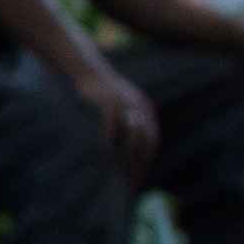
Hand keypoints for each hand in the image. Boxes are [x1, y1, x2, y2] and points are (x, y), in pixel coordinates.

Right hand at [88, 64, 164, 182]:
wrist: (91, 71)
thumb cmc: (104, 89)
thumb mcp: (124, 100)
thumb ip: (132, 115)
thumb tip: (133, 135)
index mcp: (144, 107)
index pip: (152, 135)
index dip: (149, 153)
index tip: (144, 168)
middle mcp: (138, 106)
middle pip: (144, 137)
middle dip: (141, 157)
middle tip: (135, 173)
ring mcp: (124, 104)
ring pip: (131, 133)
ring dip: (128, 152)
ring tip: (123, 166)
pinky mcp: (108, 102)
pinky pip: (111, 124)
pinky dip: (109, 137)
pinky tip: (105, 149)